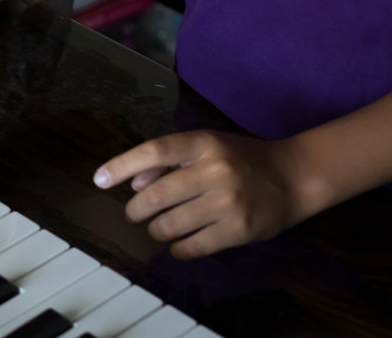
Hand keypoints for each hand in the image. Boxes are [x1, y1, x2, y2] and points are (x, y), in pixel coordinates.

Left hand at [93, 129, 306, 257]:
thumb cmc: (241, 158)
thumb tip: (133, 182)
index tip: (99, 178)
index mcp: (203, 142)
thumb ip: (170, 160)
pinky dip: (177, 249)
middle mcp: (214, 170)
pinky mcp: (238, 231)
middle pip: (157, 195)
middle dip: (136, 209)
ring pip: (171, 225)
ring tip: (157, 227)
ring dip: (155, 230)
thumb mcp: (206, 146)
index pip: (154, 151)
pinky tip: (177, 244)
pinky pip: (192, 247)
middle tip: (133, 213)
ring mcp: (227, 203)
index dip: (122, 165)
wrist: (292, 177)